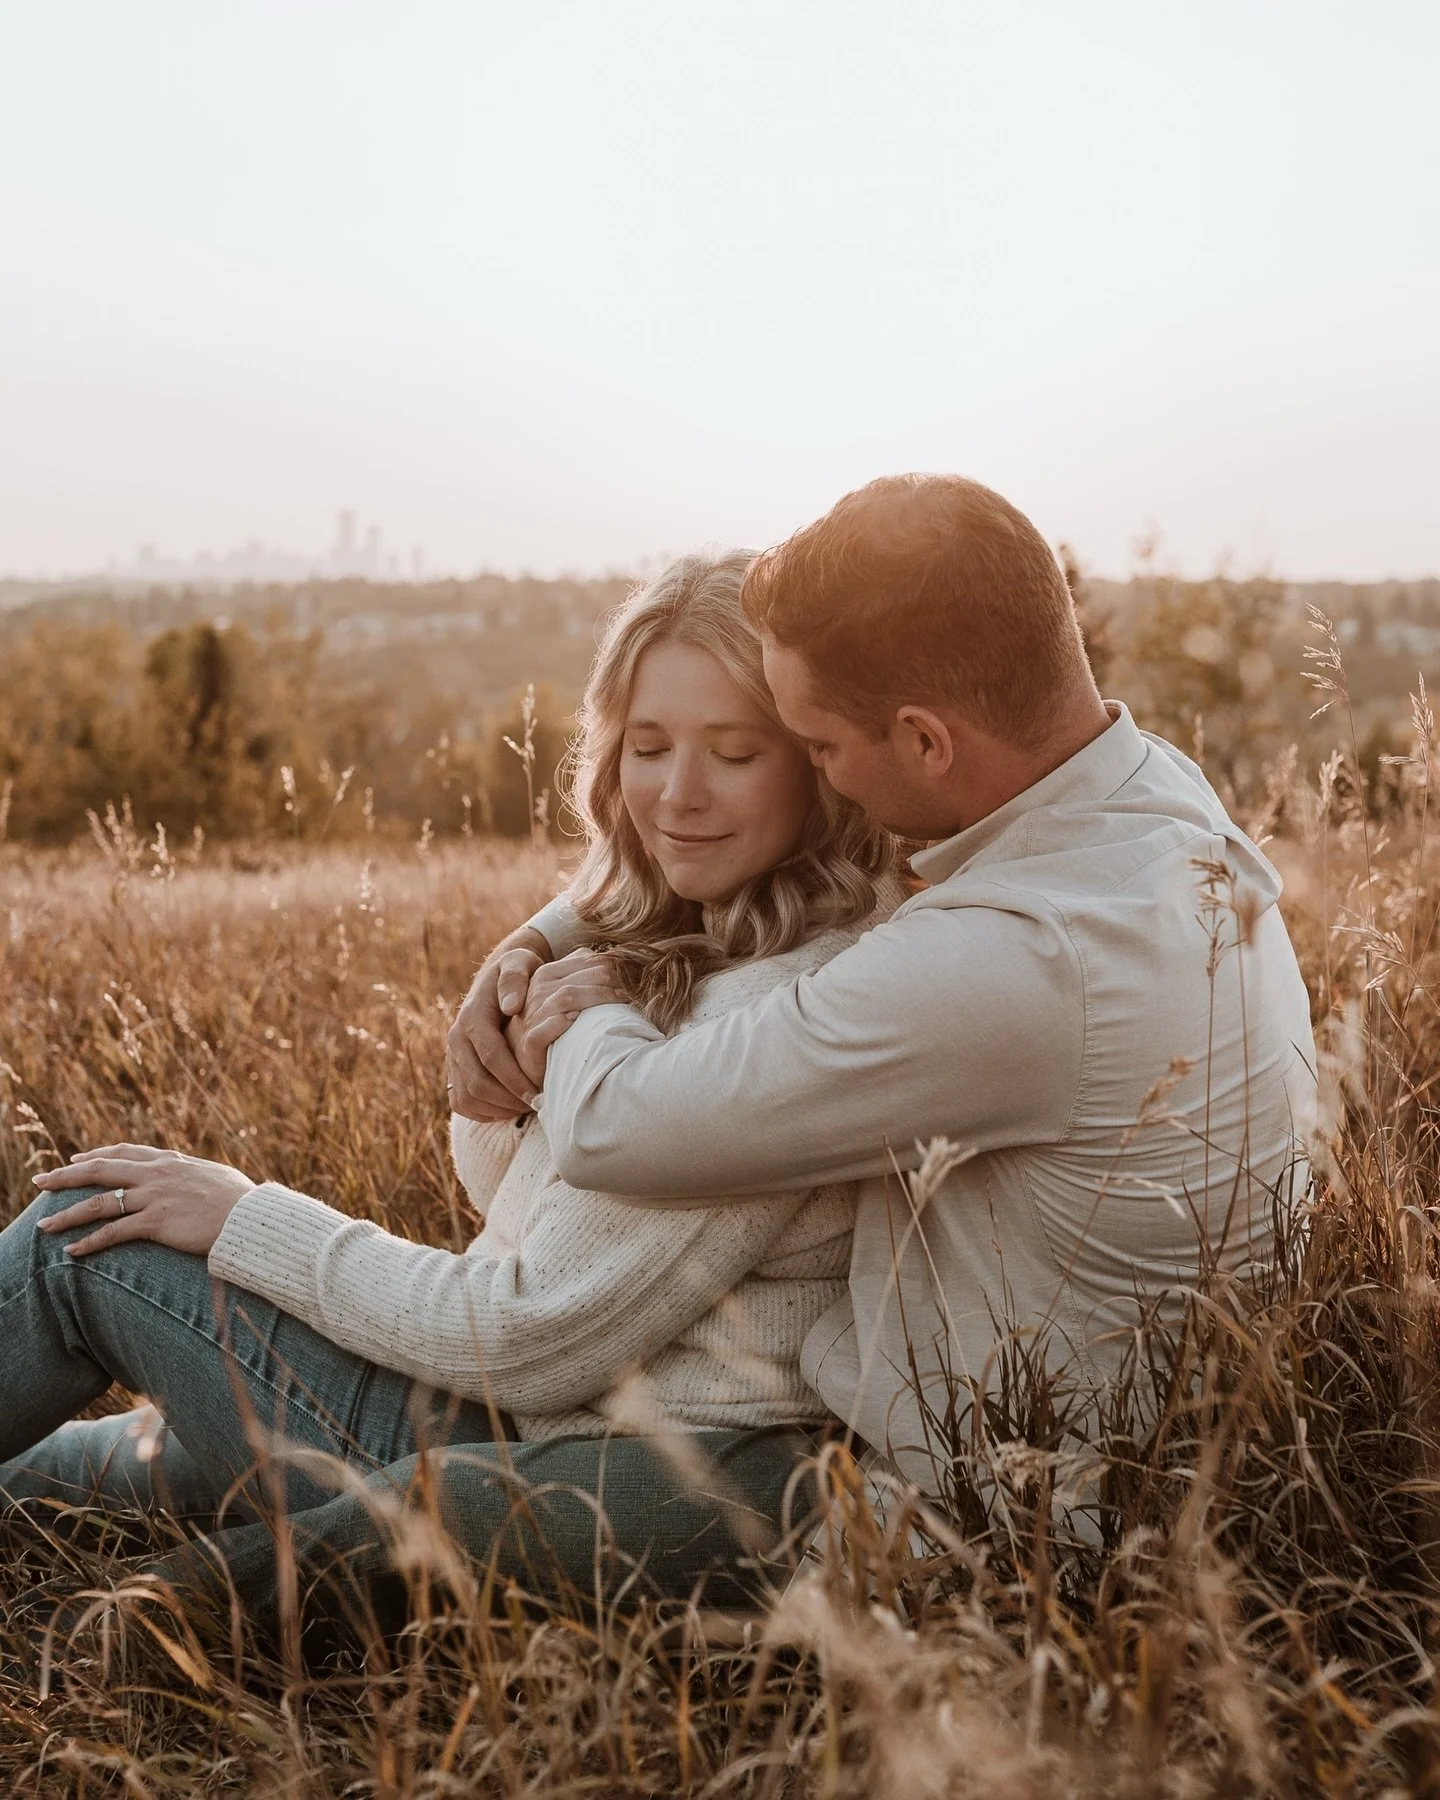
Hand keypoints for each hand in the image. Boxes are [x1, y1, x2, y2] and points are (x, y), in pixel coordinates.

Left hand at [33, 1144, 255, 1258]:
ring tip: (43, 1226)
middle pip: (100, 1170)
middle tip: (39, 1182)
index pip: (123, 1152)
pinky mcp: (157, 1222)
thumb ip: (194, 1172)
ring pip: (99, 1202)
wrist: (253, 1217)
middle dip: (65, 1176)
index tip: (75, 1158)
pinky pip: (114, 1232)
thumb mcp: (215, 1176)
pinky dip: (89, 1242)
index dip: (95, 1155)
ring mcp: (155, 1197)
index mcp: (170, 1160)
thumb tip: (193, 1172)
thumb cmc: (242, 1200)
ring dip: (67, 1215)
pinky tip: (72, 1251)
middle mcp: (157, 1174)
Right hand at [446, 932, 552, 1120]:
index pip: (491, 1056)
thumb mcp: (519, 962)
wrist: (496, 979)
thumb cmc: (518, 972)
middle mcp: (456, 1038)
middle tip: (537, 1106)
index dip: (514, 1078)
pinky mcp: (453, 1068)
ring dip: (497, 1109)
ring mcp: (452, 1055)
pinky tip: (509, 1110)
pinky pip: (460, 1101)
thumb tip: (510, 1006)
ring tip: (526, 1109)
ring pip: (466, 1097)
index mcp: (472, 1016)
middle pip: (476, 1082)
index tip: (538, 1093)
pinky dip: (483, 1112)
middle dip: (508, 1099)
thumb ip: (516, 978)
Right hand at [506, 950, 629, 1088]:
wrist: (527, 1060)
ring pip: (564, 998)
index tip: (635, 977)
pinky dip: (558, 1024)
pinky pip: (542, 1031)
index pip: (584, 962)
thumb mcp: (568, 995)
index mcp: (548, 974)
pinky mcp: (529, 1044)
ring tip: (620, 1002)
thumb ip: (585, 975)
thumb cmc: (557, 1026)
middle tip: (634, 992)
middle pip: (580, 978)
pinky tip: (576, 1019)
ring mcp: (531, 1017)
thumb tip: (616, 961)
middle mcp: (537, 992)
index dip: (612, 967)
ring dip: (595, 998)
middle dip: (609, 982)